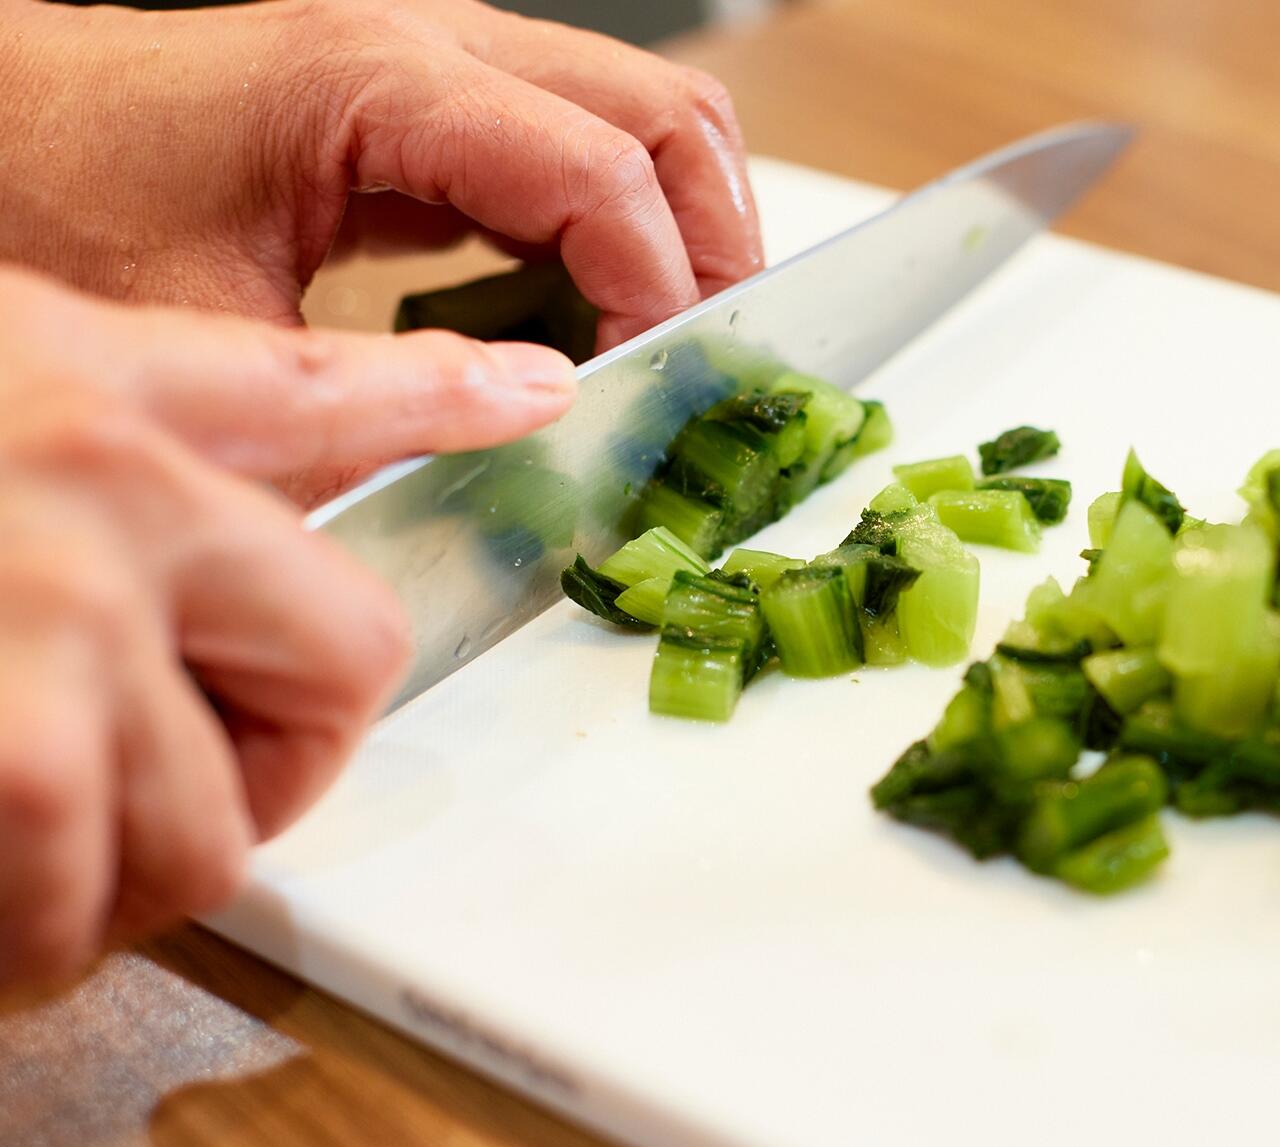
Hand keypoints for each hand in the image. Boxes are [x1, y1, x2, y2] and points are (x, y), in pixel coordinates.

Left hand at [0, 0, 760, 347]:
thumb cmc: (57, 190)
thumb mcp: (202, 333)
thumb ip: (359, 415)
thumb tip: (501, 474)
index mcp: (378, 82)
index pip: (604, 171)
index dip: (662, 292)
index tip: (658, 396)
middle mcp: (432, 42)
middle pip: (669, 118)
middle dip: (717, 251)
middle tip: (709, 373)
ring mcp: (444, 59)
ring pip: (651, 116)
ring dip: (689, 227)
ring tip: (674, 345)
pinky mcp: (437, 99)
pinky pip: (586, 139)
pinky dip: (627, 222)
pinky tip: (598, 310)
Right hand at [0, 266, 574, 988]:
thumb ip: (151, 429)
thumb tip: (325, 477)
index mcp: (89, 396)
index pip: (325, 401)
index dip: (434, 402)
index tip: (528, 398)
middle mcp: (99, 505)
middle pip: (337, 671)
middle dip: (265, 758)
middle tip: (156, 770)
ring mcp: (40, 641)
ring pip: (209, 833)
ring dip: (117, 873)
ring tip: (11, 829)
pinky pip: (78, 912)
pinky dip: (22, 935)